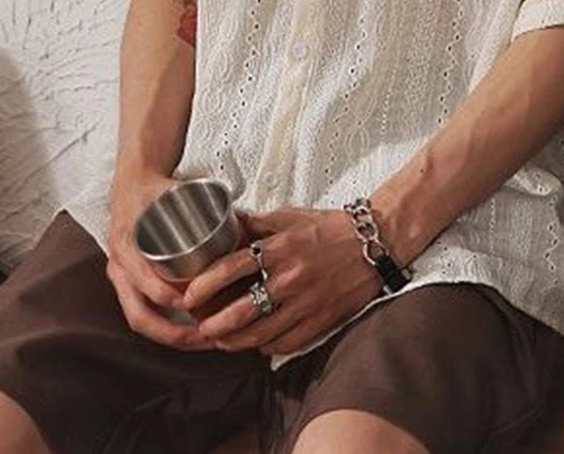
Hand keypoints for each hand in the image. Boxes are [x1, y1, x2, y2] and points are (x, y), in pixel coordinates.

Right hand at [106, 170, 219, 350]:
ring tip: (202, 340)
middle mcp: (121, 266)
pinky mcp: (128, 282)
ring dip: (171, 335)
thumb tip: (244, 223)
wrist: (132, 182)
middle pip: (141, 315)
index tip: (195, 304)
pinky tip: (188, 332)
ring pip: (141, 319)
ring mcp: (121, 277)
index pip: (145, 283)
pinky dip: (163, 326)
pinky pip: (140, 312)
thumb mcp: (174, 192)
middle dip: (174, 333)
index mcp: (129, 245)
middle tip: (206, 336)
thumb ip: (203, 205)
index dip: (170, 299)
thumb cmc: (156, 190)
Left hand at [180, 207, 384, 355]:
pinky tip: (258, 343)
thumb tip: (227, 222)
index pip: (230, 269)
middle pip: (240, 311)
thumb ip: (256, 223)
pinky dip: (267, 347)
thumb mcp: (289, 216)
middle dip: (213, 324)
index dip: (204, 285)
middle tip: (201, 326)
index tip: (190, 295)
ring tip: (223, 340)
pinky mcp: (321, 320)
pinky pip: (286, 344)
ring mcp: (306, 303)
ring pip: (260, 335)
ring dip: (235, 342)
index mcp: (279, 248)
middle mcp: (290, 278)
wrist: (374, 242)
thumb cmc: (330, 228)